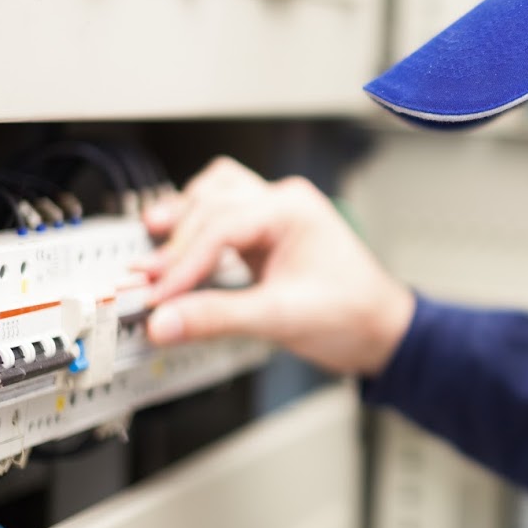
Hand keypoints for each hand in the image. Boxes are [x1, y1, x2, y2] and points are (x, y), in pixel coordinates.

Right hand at [137, 156, 414, 376]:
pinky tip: (178, 255)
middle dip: (175, 245)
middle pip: (210, 204)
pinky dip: (195, 232)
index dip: (182, 262)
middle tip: (146, 282)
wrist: (381, 330)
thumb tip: (164, 322)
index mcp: (293, 209)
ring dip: (182, 223)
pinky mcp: (265, 236)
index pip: (220, 225)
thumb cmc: (352, 314)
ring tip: (155, 256)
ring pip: (212, 197)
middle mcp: (283, 203)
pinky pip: (220, 218)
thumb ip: (218, 317)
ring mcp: (274, 216)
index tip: (156, 295)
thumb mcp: (281, 319)